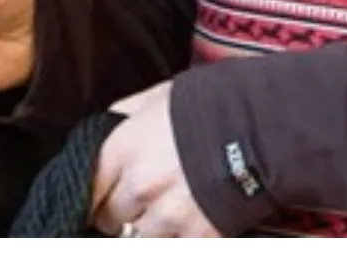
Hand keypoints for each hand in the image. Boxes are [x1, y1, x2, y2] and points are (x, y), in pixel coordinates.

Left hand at [90, 81, 219, 238]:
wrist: (257, 126)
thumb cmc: (207, 106)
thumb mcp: (157, 97)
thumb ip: (126, 113)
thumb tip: (108, 123)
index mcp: (126, 149)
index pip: (90, 187)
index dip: (96, 193)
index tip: (102, 196)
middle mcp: (141, 186)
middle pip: (111, 219)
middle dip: (120, 213)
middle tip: (132, 206)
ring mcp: (167, 215)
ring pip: (140, 238)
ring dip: (150, 229)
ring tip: (166, 212)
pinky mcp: (196, 236)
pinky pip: (173, 249)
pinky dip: (178, 240)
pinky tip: (188, 222)